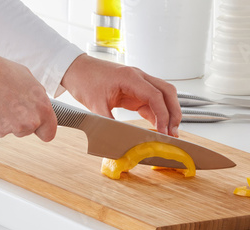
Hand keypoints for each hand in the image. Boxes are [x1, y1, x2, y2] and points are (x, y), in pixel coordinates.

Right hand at [0, 45, 56, 141]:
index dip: (43, 130)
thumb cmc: (3, 72)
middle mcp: (30, 121)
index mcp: (43, 109)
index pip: (49, 133)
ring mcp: (11, 128)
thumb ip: (38, 100)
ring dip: (7, 121)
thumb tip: (39, 108)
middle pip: (28, 131)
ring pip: (12, 130)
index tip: (38, 127)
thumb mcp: (30, 81)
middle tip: (11, 103)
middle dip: (22, 121)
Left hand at [61, 54, 181, 136]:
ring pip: (163, 96)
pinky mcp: (135, 91)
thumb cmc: (84, 80)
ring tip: (169, 132)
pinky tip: (158, 127)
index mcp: (130, 77)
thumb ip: (108, 123)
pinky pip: (152, 102)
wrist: (76, 69)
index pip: (156, 95)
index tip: (164, 131)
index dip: (163, 114)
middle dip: (174, 112)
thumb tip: (118, 140)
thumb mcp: (95, 106)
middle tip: (173, 132)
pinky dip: (158, 114)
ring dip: (169, 113)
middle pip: (167, 92)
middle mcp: (139, 77)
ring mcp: (139, 83)